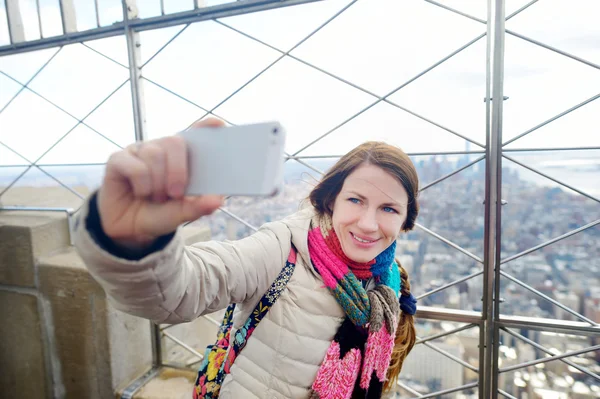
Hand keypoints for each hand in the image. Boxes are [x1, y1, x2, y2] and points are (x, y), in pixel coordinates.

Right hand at [97, 118, 224, 246]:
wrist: (129, 230)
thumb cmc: (158, 214)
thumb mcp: (181, 214)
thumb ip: (198, 206)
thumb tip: (217, 200)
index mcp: (181, 157)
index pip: (194, 134)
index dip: (205, 127)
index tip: (219, 124)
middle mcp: (161, 149)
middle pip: (174, 141)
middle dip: (178, 169)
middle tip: (176, 193)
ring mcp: (139, 152)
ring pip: (154, 153)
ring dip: (158, 182)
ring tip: (157, 198)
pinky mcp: (118, 159)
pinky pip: (135, 166)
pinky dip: (142, 185)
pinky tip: (140, 193)